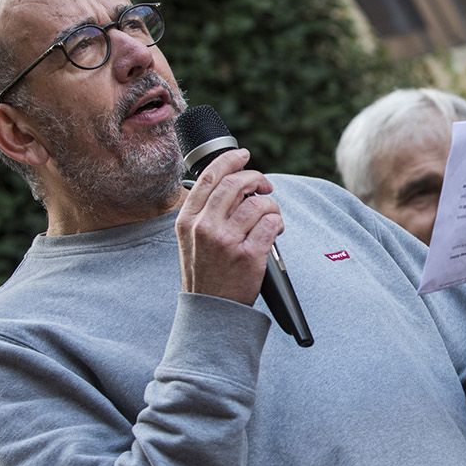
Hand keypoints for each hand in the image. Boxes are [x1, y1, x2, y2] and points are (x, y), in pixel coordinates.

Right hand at [173, 148, 282, 301]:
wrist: (211, 311)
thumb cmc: (205, 273)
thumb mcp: (190, 239)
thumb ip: (204, 211)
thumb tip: (231, 182)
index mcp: (187, 220)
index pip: (209, 177)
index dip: (230, 160)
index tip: (243, 155)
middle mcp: (205, 227)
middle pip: (236, 184)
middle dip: (256, 178)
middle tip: (264, 185)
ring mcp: (227, 241)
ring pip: (259, 203)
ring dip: (271, 205)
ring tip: (270, 216)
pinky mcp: (249, 255)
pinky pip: (272, 223)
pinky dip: (278, 223)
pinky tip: (275, 231)